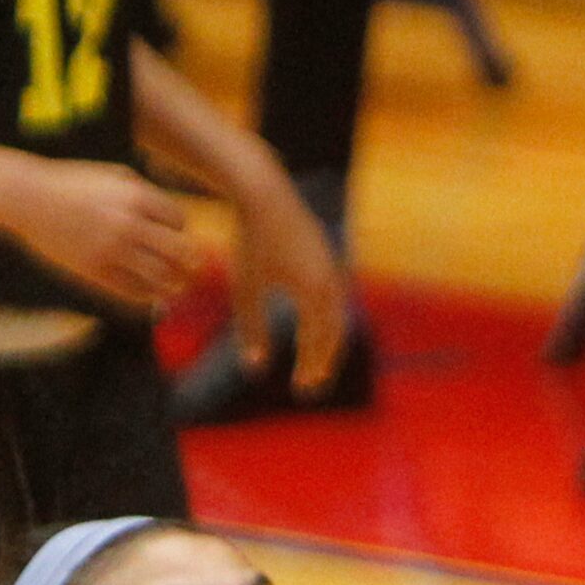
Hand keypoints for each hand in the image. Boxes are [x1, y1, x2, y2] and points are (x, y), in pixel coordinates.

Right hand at [0, 158, 200, 310]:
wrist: (27, 197)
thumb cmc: (71, 184)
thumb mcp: (111, 175)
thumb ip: (143, 192)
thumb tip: (174, 218)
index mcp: (135, 196)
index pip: (179, 222)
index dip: (181, 231)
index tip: (174, 237)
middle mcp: (128, 223)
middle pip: (179, 251)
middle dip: (188, 261)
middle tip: (191, 268)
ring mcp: (112, 249)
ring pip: (161, 276)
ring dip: (174, 284)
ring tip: (176, 287)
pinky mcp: (95, 271)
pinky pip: (134, 292)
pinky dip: (149, 297)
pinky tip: (150, 295)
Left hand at [227, 174, 348, 394]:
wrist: (267, 194)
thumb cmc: (252, 243)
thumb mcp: (246, 290)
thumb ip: (252, 330)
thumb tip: (254, 369)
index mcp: (313, 294)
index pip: (317, 344)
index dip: (310, 369)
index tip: (301, 390)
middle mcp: (331, 284)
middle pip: (334, 336)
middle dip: (324, 363)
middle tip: (313, 385)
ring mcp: (333, 270)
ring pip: (337, 317)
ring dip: (328, 343)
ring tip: (315, 362)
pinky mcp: (329, 259)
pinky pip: (335, 300)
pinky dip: (328, 321)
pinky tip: (313, 327)